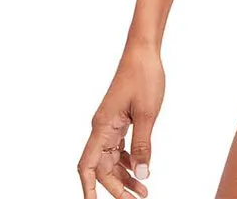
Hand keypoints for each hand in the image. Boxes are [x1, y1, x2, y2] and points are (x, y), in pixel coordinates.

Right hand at [78, 42, 164, 196]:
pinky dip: (128, 160)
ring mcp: (110, 124)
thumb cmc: (143, 76)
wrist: (144, 51)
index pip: (88, 166)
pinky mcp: (120, 119)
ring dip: (125, 176)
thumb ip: (143, 145)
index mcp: (103, 127)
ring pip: (112, 159)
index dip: (89, 189)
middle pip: (102, 167)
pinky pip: (119, 147)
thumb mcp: (147, 113)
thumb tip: (141, 174)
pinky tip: (140, 169)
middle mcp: (102, 128)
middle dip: (117, 187)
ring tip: (143, 191)